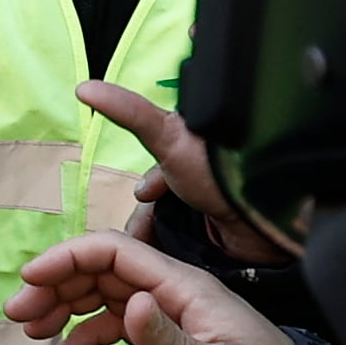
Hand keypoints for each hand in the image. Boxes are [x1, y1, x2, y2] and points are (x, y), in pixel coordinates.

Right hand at [5, 230, 305, 344]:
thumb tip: (127, 304)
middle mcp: (171, 289)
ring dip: (63, 305)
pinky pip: (114, 320)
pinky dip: (85, 331)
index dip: (68, 257)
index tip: (30, 279)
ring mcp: (167, 309)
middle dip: (55, 283)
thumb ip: (169, 339)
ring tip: (30, 329)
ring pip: (101, 292)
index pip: (115, 251)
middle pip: (100, 269)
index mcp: (184, 285)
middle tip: (17, 313)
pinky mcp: (166, 331)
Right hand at [76, 81, 289, 265]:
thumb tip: (83, 87)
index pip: (158, 171)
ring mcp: (212, 210)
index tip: (145, 198)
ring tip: (156, 248)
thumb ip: (129, 111)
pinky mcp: (218, 237)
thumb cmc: (217, 169)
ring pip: (168, 225)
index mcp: (196, 152)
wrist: (262, 219)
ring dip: (155, 236)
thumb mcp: (167, 134)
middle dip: (148, 216)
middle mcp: (205, 179)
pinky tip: (170, 256)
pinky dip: (171, 251)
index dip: (147, 186)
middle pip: (159, 201)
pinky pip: (181, 245)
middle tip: (145, 231)